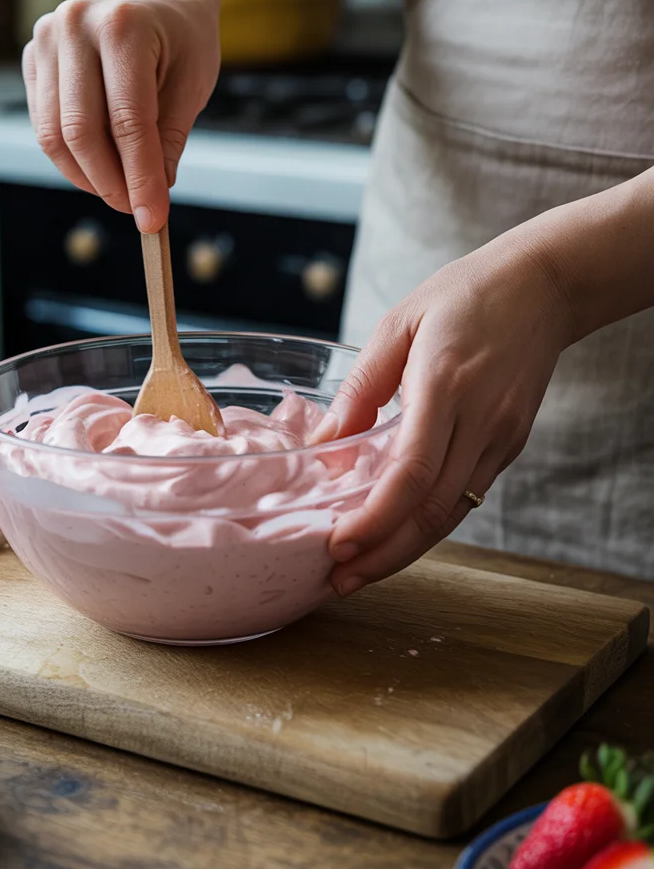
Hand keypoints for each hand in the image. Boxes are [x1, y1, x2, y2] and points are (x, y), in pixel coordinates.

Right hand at [22, 0, 220, 232]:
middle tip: (134, 210)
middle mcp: (74, 25)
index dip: (139, 177)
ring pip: (54, 135)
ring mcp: (45, 38)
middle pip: (80, 132)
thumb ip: (169, 140)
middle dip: (109, 183)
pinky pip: (44, 125)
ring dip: (87, 176)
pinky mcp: (31, 57)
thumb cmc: (182, 36)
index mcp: (123, 26)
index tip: (152, 217)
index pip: (128, 121)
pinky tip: (100, 165)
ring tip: (119, 190)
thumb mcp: (194, 83)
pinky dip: (70, 157)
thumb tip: (150, 200)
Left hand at [314, 231, 576, 595]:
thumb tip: (324, 444)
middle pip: (432, 511)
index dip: (374, 519)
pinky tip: (395, 534)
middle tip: (338, 581)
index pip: (411, 474)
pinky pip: (467, 496)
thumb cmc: (464, 296)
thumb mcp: (399, 325)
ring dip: (404, 550)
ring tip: (359, 571)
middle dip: (383, 555)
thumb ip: (361, 388)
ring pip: (452, 514)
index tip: (338, 544)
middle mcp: (480, 421)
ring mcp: (501, 438)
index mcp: (445, 386)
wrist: (543, 287)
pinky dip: (428, 523)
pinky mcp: (510, 445)